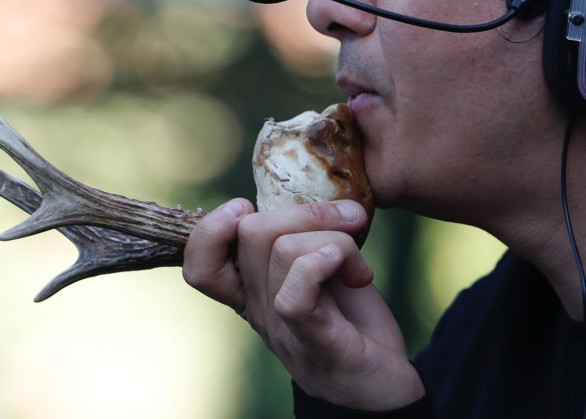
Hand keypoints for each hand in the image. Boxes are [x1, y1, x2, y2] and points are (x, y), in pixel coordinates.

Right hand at [183, 199, 424, 410]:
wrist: (386, 390)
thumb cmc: (354, 325)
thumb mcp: (322, 273)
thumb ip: (303, 241)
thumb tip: (312, 195)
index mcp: (253, 292)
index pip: (199, 263)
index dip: (212, 226)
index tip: (251, 207)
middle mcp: (258, 310)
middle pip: (250, 233)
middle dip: (307, 212)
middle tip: (349, 223)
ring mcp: (282, 328)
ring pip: (283, 250)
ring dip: (335, 239)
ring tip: (360, 266)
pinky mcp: (314, 341)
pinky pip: (297, 291)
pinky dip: (327, 261)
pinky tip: (356, 274)